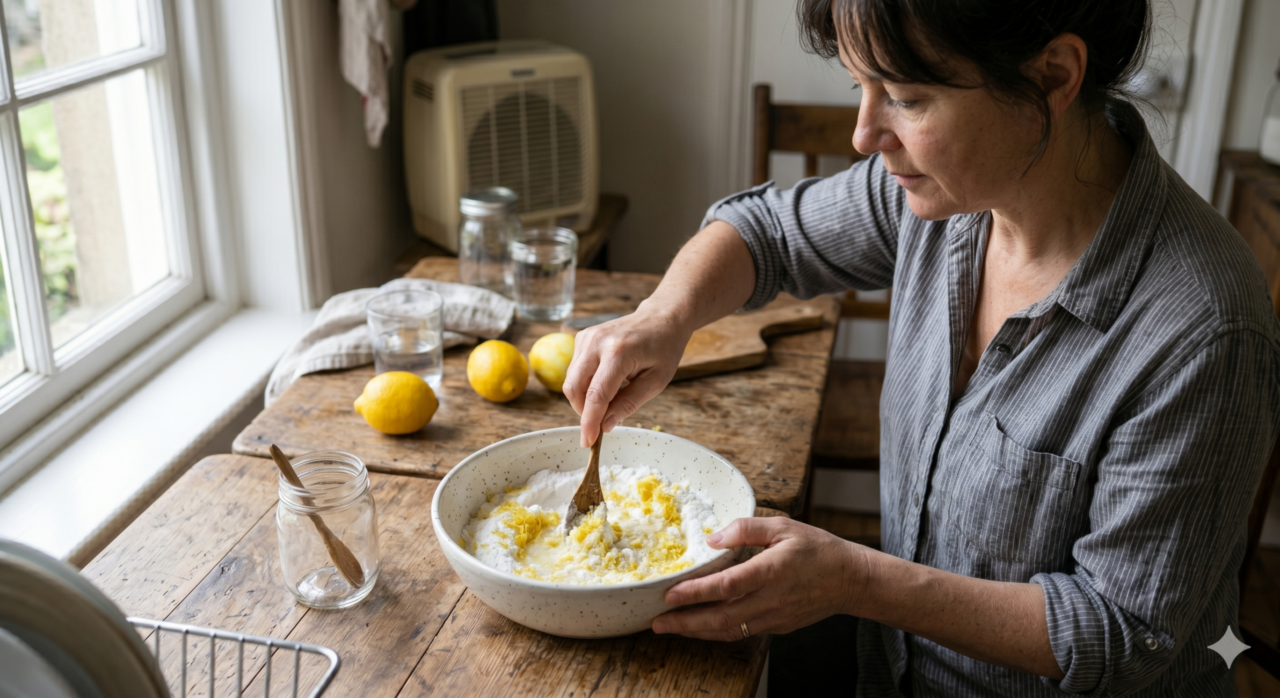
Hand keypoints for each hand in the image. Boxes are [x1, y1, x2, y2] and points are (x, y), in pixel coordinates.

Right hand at [562, 304, 691, 447]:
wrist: (661, 317)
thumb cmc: (663, 349)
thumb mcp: (656, 382)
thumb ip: (629, 404)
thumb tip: (605, 426)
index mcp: (619, 352)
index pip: (596, 394)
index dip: (589, 422)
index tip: (588, 443)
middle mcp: (596, 342)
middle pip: (573, 388)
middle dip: (583, 412)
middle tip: (601, 424)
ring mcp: (586, 337)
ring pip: (570, 381)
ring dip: (584, 399)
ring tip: (611, 399)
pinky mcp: (581, 337)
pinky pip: (574, 371)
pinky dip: (585, 385)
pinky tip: (606, 383)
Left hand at [651, 517, 869, 640]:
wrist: (850, 580)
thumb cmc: (817, 549)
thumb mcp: (783, 526)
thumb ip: (746, 528)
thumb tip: (712, 538)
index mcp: (771, 570)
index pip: (726, 586)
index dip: (696, 592)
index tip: (670, 594)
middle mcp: (771, 599)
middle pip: (721, 618)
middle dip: (685, 622)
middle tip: (656, 622)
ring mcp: (774, 617)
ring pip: (729, 630)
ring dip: (696, 632)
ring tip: (669, 628)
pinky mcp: (777, 626)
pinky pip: (741, 632)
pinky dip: (716, 632)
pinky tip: (699, 627)